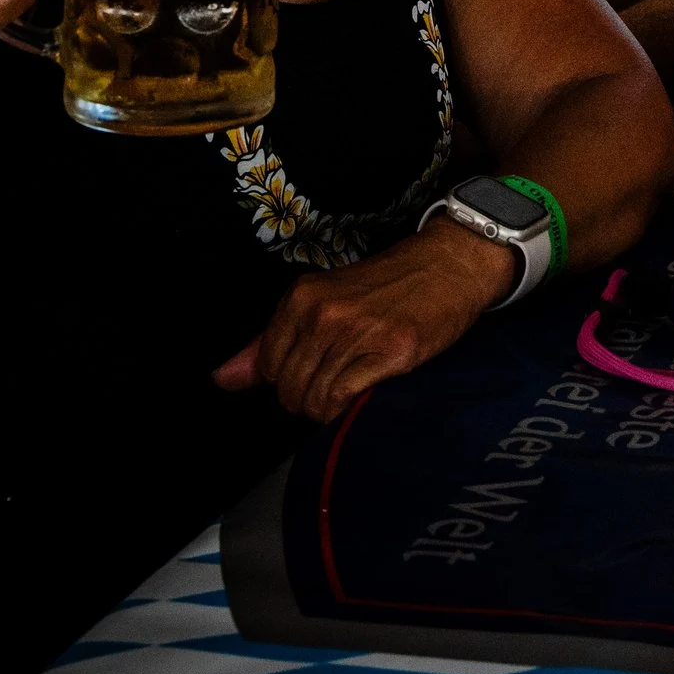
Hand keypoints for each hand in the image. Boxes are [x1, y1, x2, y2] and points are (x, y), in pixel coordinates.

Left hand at [213, 218, 514, 420]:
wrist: (451, 264)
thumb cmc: (390, 285)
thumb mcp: (324, 301)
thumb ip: (268, 342)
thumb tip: (221, 379)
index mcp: (302, 298)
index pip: (267, 368)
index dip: (289, 381)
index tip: (316, 372)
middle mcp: (324, 313)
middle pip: (288, 389)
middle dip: (308, 399)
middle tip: (340, 382)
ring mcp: (357, 331)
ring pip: (313, 399)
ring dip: (330, 407)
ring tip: (355, 386)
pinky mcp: (391, 350)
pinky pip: (342, 399)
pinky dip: (347, 408)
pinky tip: (366, 392)